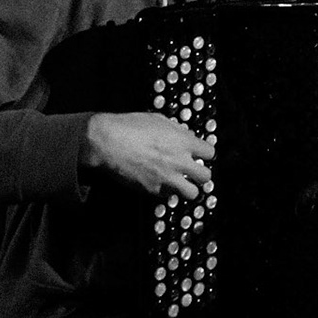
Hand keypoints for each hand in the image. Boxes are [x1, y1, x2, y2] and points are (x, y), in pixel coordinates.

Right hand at [84, 112, 213, 199]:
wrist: (106, 142)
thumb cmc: (130, 126)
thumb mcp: (159, 120)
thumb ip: (177, 132)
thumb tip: (185, 138)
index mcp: (184, 142)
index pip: (211, 153)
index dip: (205, 154)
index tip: (200, 154)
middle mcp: (180, 161)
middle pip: (206, 176)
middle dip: (200, 174)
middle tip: (193, 172)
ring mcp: (167, 178)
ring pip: (192, 193)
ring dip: (188, 188)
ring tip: (181, 183)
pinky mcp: (152, 190)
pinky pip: (168, 196)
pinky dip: (167, 191)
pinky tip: (160, 183)